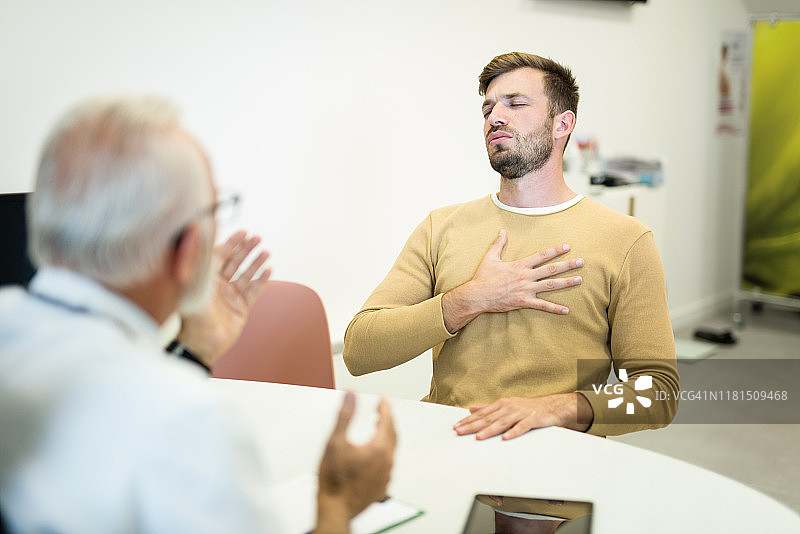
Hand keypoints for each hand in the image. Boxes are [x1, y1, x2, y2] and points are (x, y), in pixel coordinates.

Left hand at [177, 230, 270, 365]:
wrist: (202, 346)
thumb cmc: (193, 320)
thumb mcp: (196, 290)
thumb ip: (201, 266)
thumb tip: (201, 243)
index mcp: (205, 280)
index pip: (219, 255)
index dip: (231, 243)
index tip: (243, 233)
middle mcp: (218, 286)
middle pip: (234, 262)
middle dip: (246, 249)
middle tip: (257, 238)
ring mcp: (230, 297)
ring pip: (246, 275)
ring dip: (256, 263)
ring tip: (266, 252)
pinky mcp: (240, 308)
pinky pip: (253, 291)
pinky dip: (262, 281)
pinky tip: (269, 271)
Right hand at [315, 393, 396, 533]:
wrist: (335, 510)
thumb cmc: (333, 480)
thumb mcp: (335, 442)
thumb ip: (345, 416)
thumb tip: (351, 395)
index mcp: (378, 449)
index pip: (387, 421)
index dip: (385, 408)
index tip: (383, 400)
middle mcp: (386, 462)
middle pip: (392, 435)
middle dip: (387, 420)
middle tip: (381, 410)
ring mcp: (385, 475)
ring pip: (391, 450)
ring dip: (386, 435)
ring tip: (377, 427)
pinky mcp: (382, 486)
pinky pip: (387, 464)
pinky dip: (384, 452)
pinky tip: (374, 453)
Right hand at [441, 230, 583, 332]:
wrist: (477, 295)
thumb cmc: (483, 277)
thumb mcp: (490, 258)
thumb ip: (498, 244)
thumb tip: (502, 231)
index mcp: (519, 265)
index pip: (541, 255)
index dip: (555, 250)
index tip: (567, 246)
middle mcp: (525, 276)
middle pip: (551, 269)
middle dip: (568, 265)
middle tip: (582, 262)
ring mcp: (526, 289)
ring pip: (550, 285)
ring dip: (566, 282)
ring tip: (579, 280)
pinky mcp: (523, 302)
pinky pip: (542, 306)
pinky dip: (555, 308)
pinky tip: (567, 310)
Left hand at [453, 393, 592, 439]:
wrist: (551, 406)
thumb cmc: (527, 408)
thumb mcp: (506, 405)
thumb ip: (488, 408)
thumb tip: (471, 409)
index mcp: (502, 404)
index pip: (482, 413)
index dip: (469, 420)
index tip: (457, 426)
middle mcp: (509, 407)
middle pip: (489, 418)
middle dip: (473, 425)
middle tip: (460, 432)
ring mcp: (521, 413)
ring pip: (502, 422)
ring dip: (490, 430)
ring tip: (479, 437)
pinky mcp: (532, 419)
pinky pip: (522, 427)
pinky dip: (513, 432)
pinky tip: (505, 438)